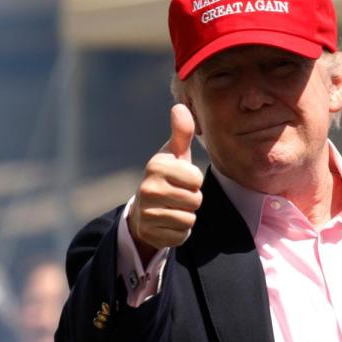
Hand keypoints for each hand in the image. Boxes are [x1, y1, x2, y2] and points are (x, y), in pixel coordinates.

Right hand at [128, 104, 204, 260]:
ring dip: (187, 215)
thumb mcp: (175, 154)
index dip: (194, 181)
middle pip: (195, 200)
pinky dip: (179, 231)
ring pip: (189, 218)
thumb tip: (179, 107)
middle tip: (178, 196)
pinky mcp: (151, 233)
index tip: (181, 179)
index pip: (196, 178)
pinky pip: (181, 235)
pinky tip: (168, 223)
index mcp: (156, 166)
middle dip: (192, 199)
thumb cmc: (167, 177)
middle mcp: (147, 188)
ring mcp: (147, 213)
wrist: (144, 210)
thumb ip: (181, 133)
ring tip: (173, 208)